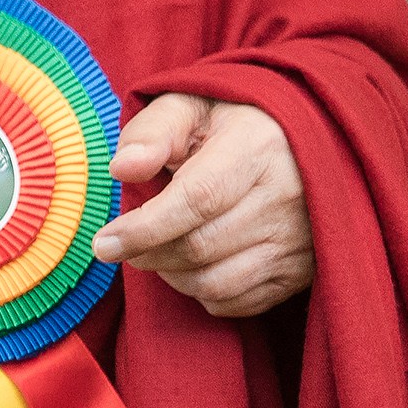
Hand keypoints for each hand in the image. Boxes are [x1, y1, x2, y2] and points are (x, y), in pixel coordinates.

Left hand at [93, 94, 314, 318]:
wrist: (304, 142)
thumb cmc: (234, 121)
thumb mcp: (192, 105)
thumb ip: (153, 131)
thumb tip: (122, 169)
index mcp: (257, 147)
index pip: (196, 200)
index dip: (144, 229)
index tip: (104, 244)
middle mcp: (286, 196)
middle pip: (201, 246)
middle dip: (148, 253)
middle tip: (123, 243)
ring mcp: (298, 238)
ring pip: (217, 282)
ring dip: (172, 276)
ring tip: (157, 251)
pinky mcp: (301, 270)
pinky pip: (239, 302)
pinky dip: (204, 293)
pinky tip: (192, 266)